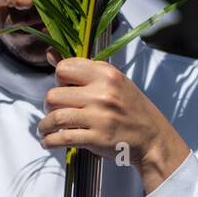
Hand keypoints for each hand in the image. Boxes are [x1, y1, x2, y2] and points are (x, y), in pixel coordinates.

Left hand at [39, 52, 190, 193]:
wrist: (152, 137)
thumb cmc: (131, 109)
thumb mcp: (113, 82)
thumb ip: (83, 70)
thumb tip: (50, 54)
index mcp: (106, 74)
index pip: (65, 68)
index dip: (58, 80)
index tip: (63, 89)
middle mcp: (102, 93)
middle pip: (54, 94)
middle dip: (48, 105)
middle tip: (53, 112)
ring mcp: (99, 116)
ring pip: (55, 117)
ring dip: (45, 126)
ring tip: (45, 129)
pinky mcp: (97, 138)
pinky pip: (63, 138)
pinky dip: (50, 141)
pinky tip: (48, 142)